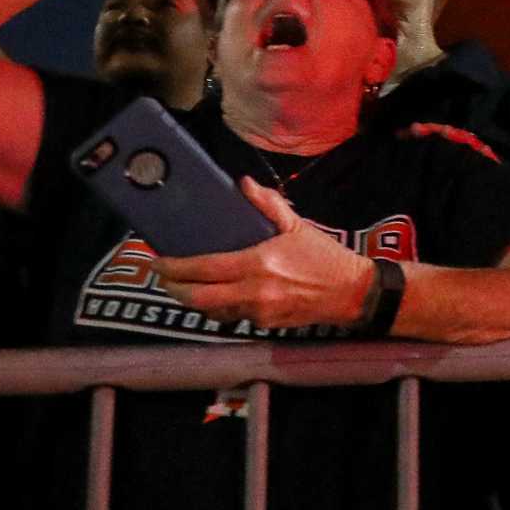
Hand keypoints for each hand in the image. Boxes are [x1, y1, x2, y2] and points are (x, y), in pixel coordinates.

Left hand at [154, 178, 375, 328]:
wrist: (351, 292)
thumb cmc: (324, 257)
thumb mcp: (298, 226)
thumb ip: (269, 204)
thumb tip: (244, 184)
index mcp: (258, 263)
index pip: (204, 269)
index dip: (175, 267)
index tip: (157, 261)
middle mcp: (253, 292)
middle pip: (198, 298)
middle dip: (174, 288)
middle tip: (162, 277)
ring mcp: (258, 312)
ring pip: (212, 311)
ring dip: (194, 300)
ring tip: (184, 286)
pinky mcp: (264, 325)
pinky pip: (232, 317)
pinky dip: (219, 307)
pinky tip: (217, 296)